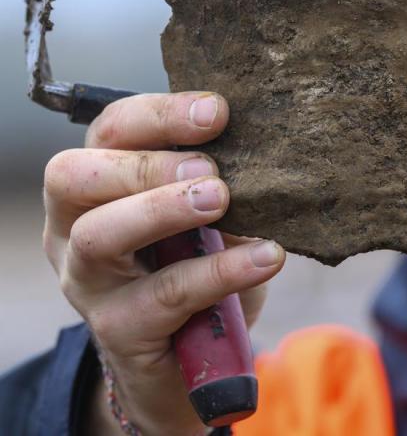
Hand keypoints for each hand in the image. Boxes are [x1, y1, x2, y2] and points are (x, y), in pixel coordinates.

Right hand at [43, 92, 284, 434]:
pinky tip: (265, 256)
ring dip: (162, 210)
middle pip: (75, 175)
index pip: (109, 131)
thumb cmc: (197, 268)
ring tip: (221, 199)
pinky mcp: (118, 329)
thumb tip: (266, 147)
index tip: (219, 111)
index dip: (159, 114)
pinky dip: (219, 271)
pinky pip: (163, 295)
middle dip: (146, 164)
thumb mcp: (209, 218)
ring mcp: (88, 282)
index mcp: (98, 184)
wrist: (187, 361)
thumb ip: (218, 183)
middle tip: (210, 169)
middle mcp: (74, 227)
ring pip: (99, 235)